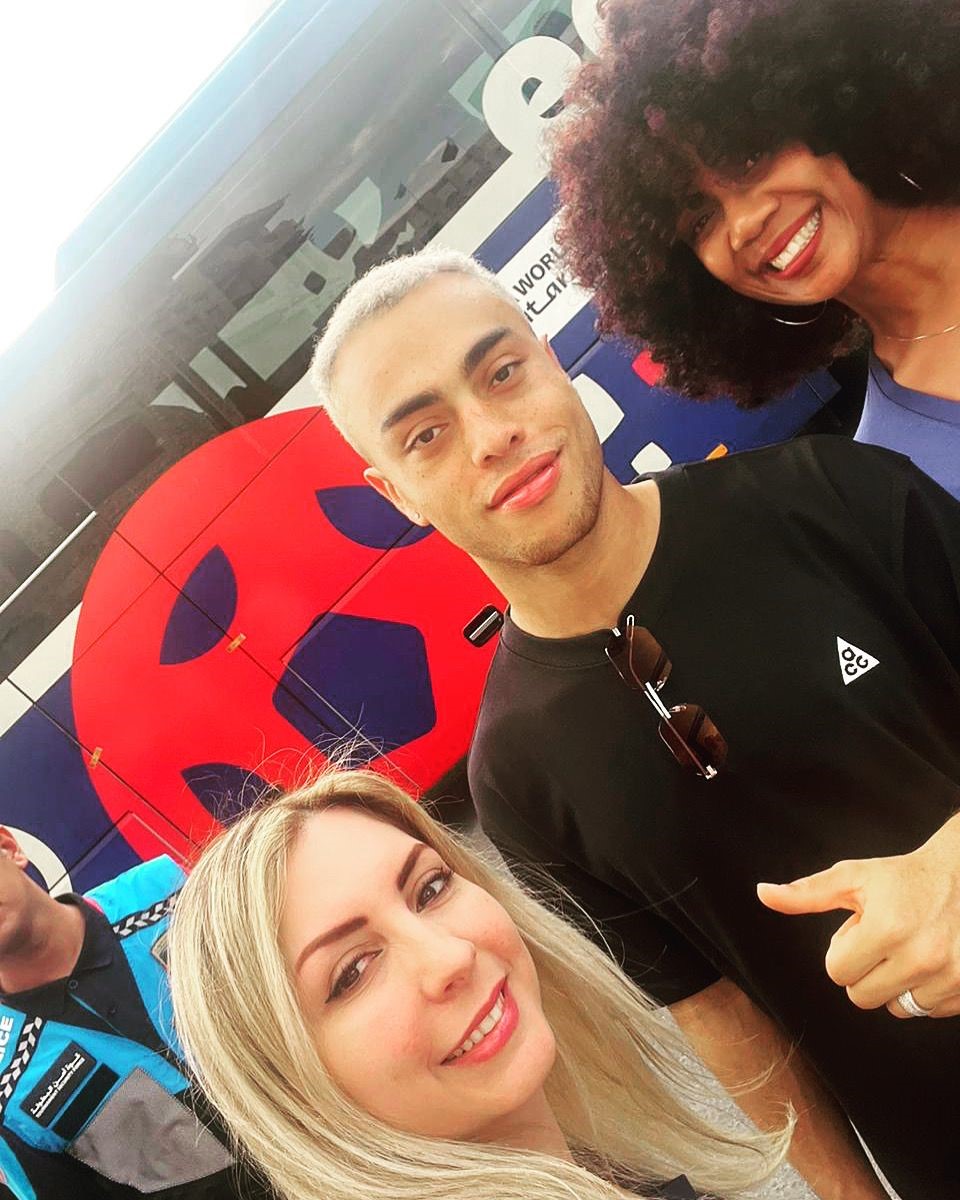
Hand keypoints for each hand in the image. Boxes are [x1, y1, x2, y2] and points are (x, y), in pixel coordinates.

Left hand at [757, 815, 959, 1018]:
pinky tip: (932, 960)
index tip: (860, 930)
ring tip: (908, 949)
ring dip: (895, 984)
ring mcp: (950, 977)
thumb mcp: (853, 878)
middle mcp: (921, 957)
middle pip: (862, 997)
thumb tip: (762, 893)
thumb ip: (806, 893)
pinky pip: (928, 1012)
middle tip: (883, 940)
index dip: (843, 950)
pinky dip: (924, 991)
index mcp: (887, 928)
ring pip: (896, 1009)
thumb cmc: (903, 878)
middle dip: (864, 970)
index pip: (837, 972)